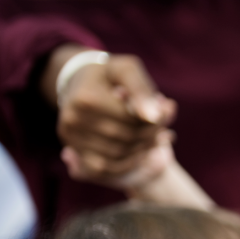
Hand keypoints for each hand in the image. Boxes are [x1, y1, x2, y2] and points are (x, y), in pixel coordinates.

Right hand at [54, 48, 178, 189]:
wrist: (79, 81)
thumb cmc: (109, 75)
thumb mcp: (127, 69)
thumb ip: (142, 89)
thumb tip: (154, 116)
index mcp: (88, 98)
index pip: (133, 119)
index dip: (157, 119)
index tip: (168, 112)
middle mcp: (74, 119)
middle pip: (126, 138)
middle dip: (152, 135)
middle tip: (165, 129)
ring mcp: (71, 137)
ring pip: (119, 155)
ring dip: (143, 150)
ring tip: (157, 139)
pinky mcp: (73, 149)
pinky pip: (105, 168)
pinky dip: (127, 164)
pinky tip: (141, 153)